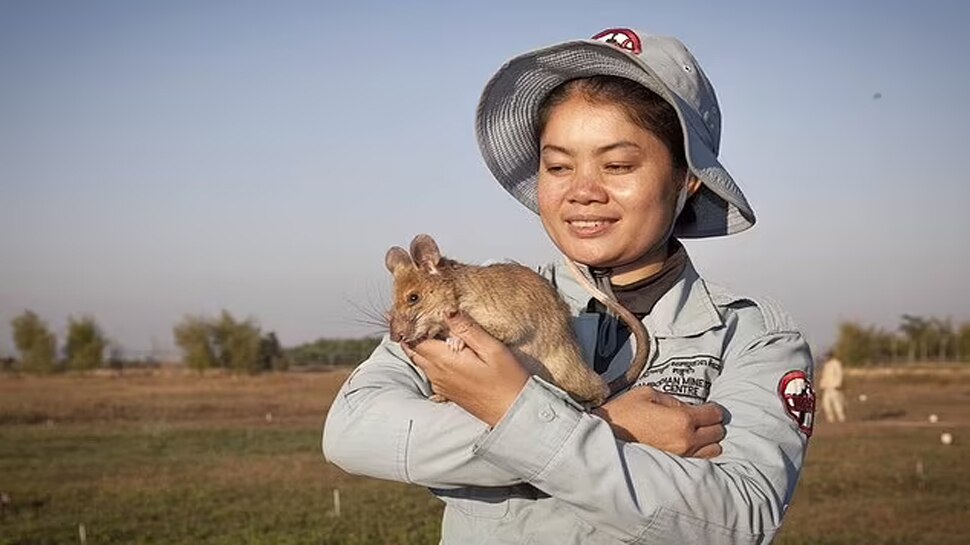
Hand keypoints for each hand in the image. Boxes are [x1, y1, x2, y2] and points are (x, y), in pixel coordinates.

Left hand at [402, 312, 529, 426]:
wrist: (514, 412)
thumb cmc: (507, 381)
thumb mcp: (492, 349)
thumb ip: (467, 329)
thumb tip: (447, 310)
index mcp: (444, 360)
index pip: (415, 339)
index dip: (414, 325)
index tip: (418, 312)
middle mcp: (437, 374)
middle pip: (414, 351)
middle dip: (413, 335)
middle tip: (421, 319)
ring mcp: (441, 385)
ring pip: (421, 361)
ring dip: (422, 346)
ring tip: (434, 331)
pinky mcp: (447, 392)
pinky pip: (431, 372)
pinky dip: (431, 359)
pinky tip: (446, 351)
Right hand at [592, 387, 724, 457]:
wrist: (606, 436)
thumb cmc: (624, 413)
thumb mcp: (648, 394)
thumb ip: (673, 399)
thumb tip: (686, 406)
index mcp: (682, 419)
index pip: (714, 414)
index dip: (712, 408)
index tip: (707, 407)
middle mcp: (686, 440)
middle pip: (718, 433)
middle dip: (712, 424)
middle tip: (700, 418)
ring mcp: (682, 456)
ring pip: (714, 449)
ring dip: (708, 440)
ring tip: (695, 433)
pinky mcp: (676, 465)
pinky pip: (701, 460)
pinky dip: (701, 452)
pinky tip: (689, 444)